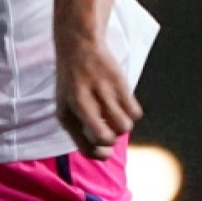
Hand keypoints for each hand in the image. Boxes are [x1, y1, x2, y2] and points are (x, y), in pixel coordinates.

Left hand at [56, 31, 141, 158]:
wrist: (78, 46)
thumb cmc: (73, 82)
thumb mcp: (66, 105)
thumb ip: (79, 128)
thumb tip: (103, 152)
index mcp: (66, 113)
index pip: (85, 148)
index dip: (100, 154)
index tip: (107, 150)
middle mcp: (81, 104)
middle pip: (106, 138)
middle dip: (112, 139)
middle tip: (110, 127)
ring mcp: (101, 93)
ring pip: (125, 126)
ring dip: (124, 125)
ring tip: (116, 113)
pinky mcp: (119, 83)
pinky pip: (136, 112)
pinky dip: (133, 112)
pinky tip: (124, 103)